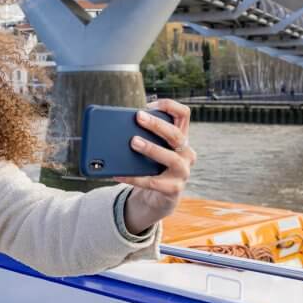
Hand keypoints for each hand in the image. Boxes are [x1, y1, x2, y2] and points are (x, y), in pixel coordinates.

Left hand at [115, 99, 196, 235]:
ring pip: (171, 158)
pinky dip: (134, 177)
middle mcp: (187, 153)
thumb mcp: (150, 149)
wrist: (158, 198)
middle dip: (157, 124)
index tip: (150, 104)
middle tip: (138, 117)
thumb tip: (116, 126)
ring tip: (133, 142)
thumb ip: (142, 136)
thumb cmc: (152, 167)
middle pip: (176, 134)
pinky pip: (154, 182)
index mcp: (181, 138)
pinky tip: (118, 174)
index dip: (170, 105)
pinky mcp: (174, 189)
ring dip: (151, 148)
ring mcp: (183, 172)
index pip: (183, 114)